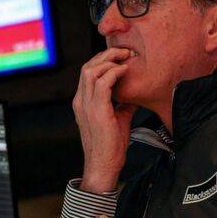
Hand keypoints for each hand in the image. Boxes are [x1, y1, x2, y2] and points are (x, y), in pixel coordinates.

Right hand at [72, 48, 137, 193]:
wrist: (103, 165)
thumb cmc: (110, 146)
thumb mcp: (118, 119)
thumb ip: (123, 105)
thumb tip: (136, 94)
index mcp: (83, 102)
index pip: (88, 72)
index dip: (103, 60)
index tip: (120, 57)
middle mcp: (80, 101)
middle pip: (87, 67)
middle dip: (106, 55)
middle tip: (124, 52)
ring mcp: (86, 105)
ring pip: (91, 70)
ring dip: (109, 60)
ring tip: (125, 58)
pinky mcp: (96, 111)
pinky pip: (102, 83)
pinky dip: (114, 73)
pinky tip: (125, 72)